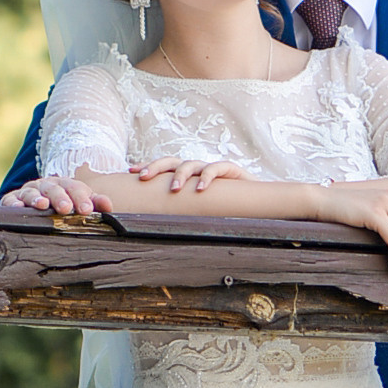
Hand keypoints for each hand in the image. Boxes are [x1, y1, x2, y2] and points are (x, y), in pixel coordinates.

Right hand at [3, 174, 115, 218]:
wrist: (38, 199)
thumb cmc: (63, 204)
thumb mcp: (80, 202)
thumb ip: (94, 202)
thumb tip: (109, 206)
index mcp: (64, 185)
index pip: (74, 188)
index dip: (81, 197)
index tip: (87, 209)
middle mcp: (46, 186)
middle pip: (53, 189)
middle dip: (60, 198)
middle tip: (66, 208)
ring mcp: (28, 191)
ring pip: (32, 192)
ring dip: (36, 198)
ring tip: (42, 206)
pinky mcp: (12, 199)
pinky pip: (11, 200)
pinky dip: (14, 203)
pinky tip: (18, 208)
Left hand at [131, 158, 255, 199]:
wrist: (255, 202)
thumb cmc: (223, 209)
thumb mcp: (197, 209)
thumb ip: (180, 210)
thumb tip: (151, 227)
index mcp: (187, 176)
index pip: (164, 167)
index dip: (148, 167)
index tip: (131, 171)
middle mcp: (197, 169)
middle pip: (172, 161)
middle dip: (156, 167)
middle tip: (143, 178)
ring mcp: (212, 168)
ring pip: (191, 164)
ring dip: (181, 175)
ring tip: (174, 189)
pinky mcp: (230, 170)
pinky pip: (217, 168)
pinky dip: (208, 177)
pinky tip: (201, 188)